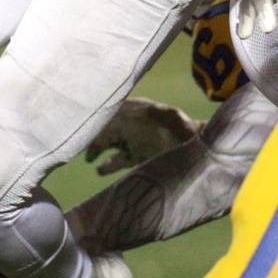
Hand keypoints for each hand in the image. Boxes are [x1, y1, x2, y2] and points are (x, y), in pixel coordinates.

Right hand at [84, 97, 199, 175]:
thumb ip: (162, 113)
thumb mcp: (175, 118)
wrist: (196, 149)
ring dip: (96, 148)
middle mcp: (131, 123)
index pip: (114, 108)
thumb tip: (149, 110)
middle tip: (82, 141)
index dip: (100, 112)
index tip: (88, 119)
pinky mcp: (134, 157)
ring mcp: (131, 140)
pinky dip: (106, 165)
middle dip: (93, 132)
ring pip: (107, 143)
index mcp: (138, 109)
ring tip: (89, 157)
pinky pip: (116, 160)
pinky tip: (99, 169)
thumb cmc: (185, 129)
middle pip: (106, 126)